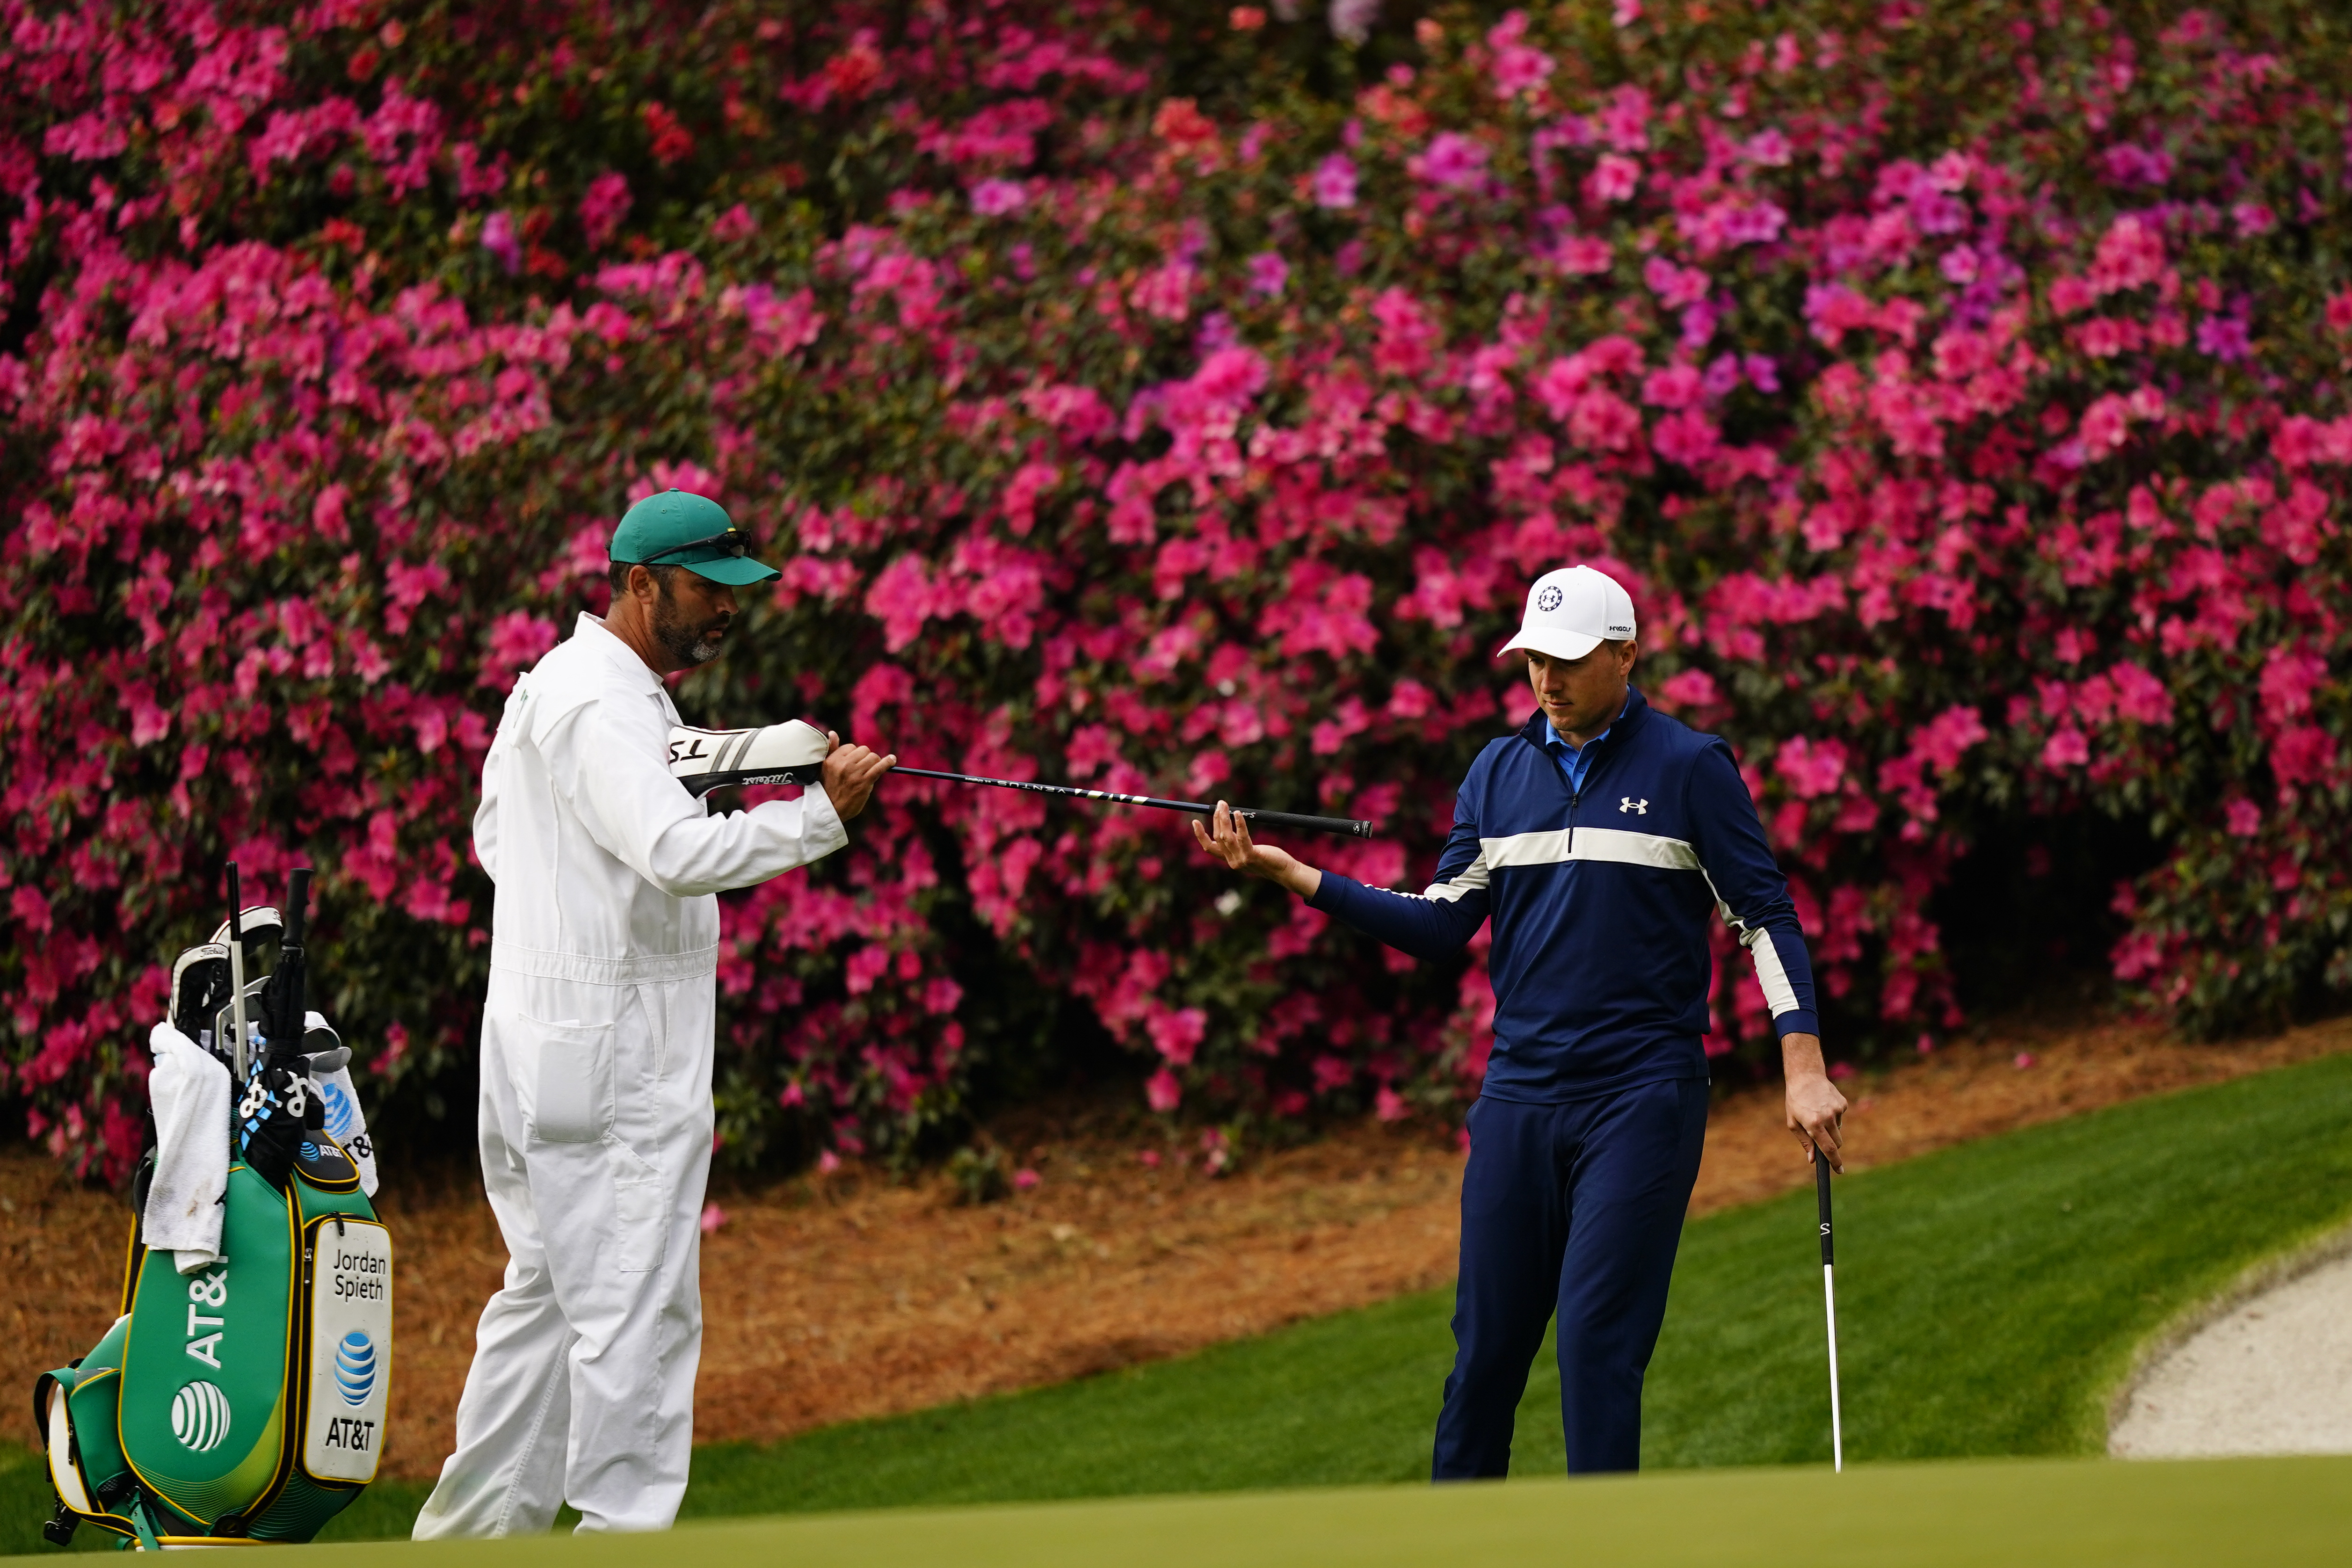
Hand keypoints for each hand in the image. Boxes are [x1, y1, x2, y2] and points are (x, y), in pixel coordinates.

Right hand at [820, 730, 894, 821]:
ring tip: (871, 771)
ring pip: (873, 757)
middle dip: (866, 758)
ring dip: (875, 763)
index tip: (855, 763)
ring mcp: (855, 773)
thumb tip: (832, 733)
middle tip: (863, 769)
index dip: (855, 755)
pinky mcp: (865, 782)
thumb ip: (830, 750)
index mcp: (832, 760)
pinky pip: (880, 766)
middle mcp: (843, 764)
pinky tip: (892, 760)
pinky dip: (888, 762)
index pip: (850, 747)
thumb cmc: (829, 788)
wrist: (831, 810)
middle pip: (864, 750)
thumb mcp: (824, 768)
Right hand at [1189, 801, 1320, 899]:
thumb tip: (1229, 820)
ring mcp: (1240, 860)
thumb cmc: (1268, 858)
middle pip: (1218, 837)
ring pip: (1227, 836)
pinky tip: (1238, 813)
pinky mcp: (1251, 856)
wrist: (1283, 871)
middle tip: (1220, 803)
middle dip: (1217, 818)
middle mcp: (1232, 861)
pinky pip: (1242, 837)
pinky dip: (1239, 824)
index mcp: (1229, 859)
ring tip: (1224, 805)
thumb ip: (1237, 841)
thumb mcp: (1248, 849)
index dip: (1200, 835)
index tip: (1194, 821)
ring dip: (1224, 818)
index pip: (1209, 848)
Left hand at [1780, 1031, 1848, 1172]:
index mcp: (1813, 1124)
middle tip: (1819, 1135)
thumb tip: (1812, 1159)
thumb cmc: (1795, 1101)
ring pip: (1839, 1130)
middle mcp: (1827, 1118)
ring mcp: (1837, 1110)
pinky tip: (1824, 1105)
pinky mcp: (1843, 1103)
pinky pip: (1841, 1117)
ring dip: (1831, 1128)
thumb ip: (1805, 1142)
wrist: (1805, 1076)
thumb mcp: (1793, 1122)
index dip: (1835, 1162)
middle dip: (1831, 1144)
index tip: (1839, 1171)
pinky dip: (1834, 1116)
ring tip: (1818, 1113)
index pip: (1829, 1149)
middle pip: (1837, 1143)